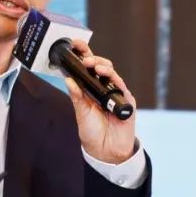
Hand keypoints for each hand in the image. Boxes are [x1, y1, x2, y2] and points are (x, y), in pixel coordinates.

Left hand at [64, 39, 136, 163]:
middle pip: (101, 67)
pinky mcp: (126, 101)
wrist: (106, 151)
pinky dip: (114, 80)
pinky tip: (106, 76)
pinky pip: (121, 87)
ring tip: (94, 65)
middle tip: (84, 58)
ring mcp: (116, 94)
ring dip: (103, 67)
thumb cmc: (93, 132)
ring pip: (111, 74)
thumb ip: (76, 96)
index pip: (87, 69)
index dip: (83, 55)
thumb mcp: (81, 113)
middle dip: (93, 59)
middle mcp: (103, 89)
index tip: (75, 45)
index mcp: (90, 90)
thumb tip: (68, 79)